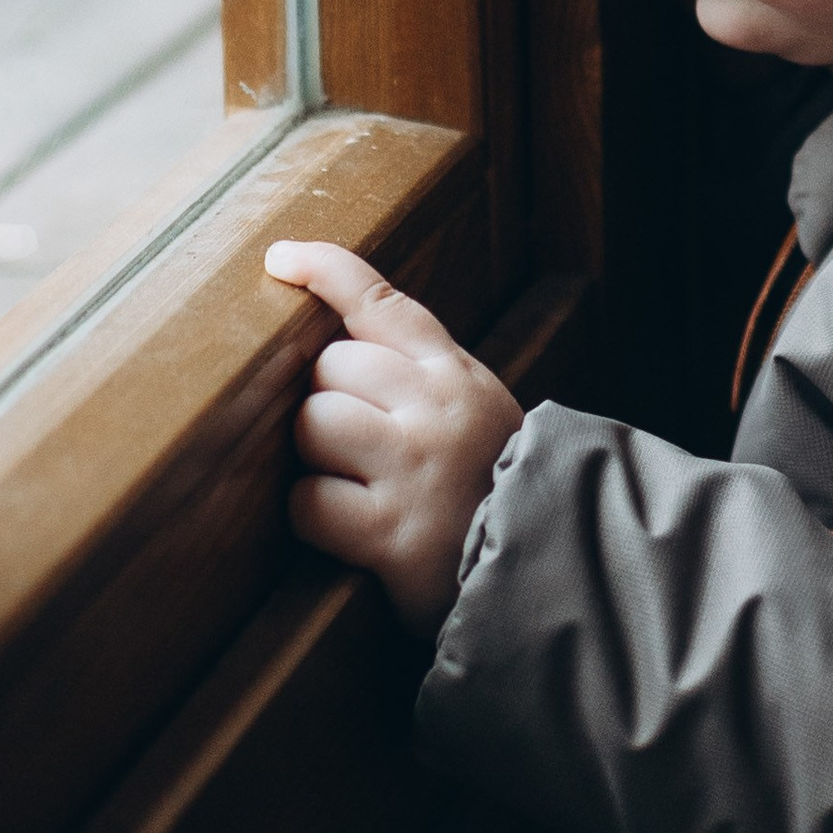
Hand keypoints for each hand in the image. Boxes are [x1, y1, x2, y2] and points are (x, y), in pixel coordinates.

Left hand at [264, 241, 523, 638]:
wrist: (549, 574)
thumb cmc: (495, 492)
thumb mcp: (479, 412)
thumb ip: (422, 375)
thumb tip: (335, 345)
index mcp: (457, 375)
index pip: (382, 303)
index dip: (326, 271)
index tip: (282, 258)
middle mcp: (437, 409)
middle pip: (331, 365)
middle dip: (326, 400)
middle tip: (356, 445)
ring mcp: (415, 467)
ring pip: (314, 423)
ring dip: (317, 456)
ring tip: (353, 484)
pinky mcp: (392, 532)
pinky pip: (310, 502)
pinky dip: (314, 517)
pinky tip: (348, 530)